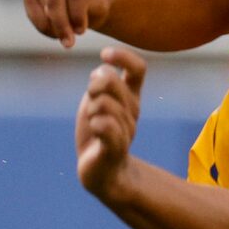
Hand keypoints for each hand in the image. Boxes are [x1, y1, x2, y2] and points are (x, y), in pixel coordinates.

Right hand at [25, 0, 110, 47]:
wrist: (90, 1)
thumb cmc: (99, 1)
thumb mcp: (101, 5)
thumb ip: (87, 6)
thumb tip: (62, 16)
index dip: (77, 15)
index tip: (82, 32)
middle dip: (61, 24)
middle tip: (69, 44)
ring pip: (43, 7)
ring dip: (54, 27)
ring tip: (67, 38)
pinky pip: (31, 12)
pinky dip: (43, 27)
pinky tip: (56, 34)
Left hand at [76, 46, 145, 196]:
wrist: (103, 173)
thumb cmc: (98, 134)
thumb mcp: (96, 102)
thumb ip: (101, 83)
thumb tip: (101, 70)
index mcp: (131, 98)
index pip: (138, 68)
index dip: (122, 56)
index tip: (105, 55)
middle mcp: (133, 111)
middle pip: (110, 81)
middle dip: (92, 86)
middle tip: (89, 101)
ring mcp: (126, 130)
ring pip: (102, 104)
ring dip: (90, 111)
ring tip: (93, 124)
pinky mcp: (115, 148)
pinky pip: (105, 126)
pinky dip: (94, 125)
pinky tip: (95, 132)